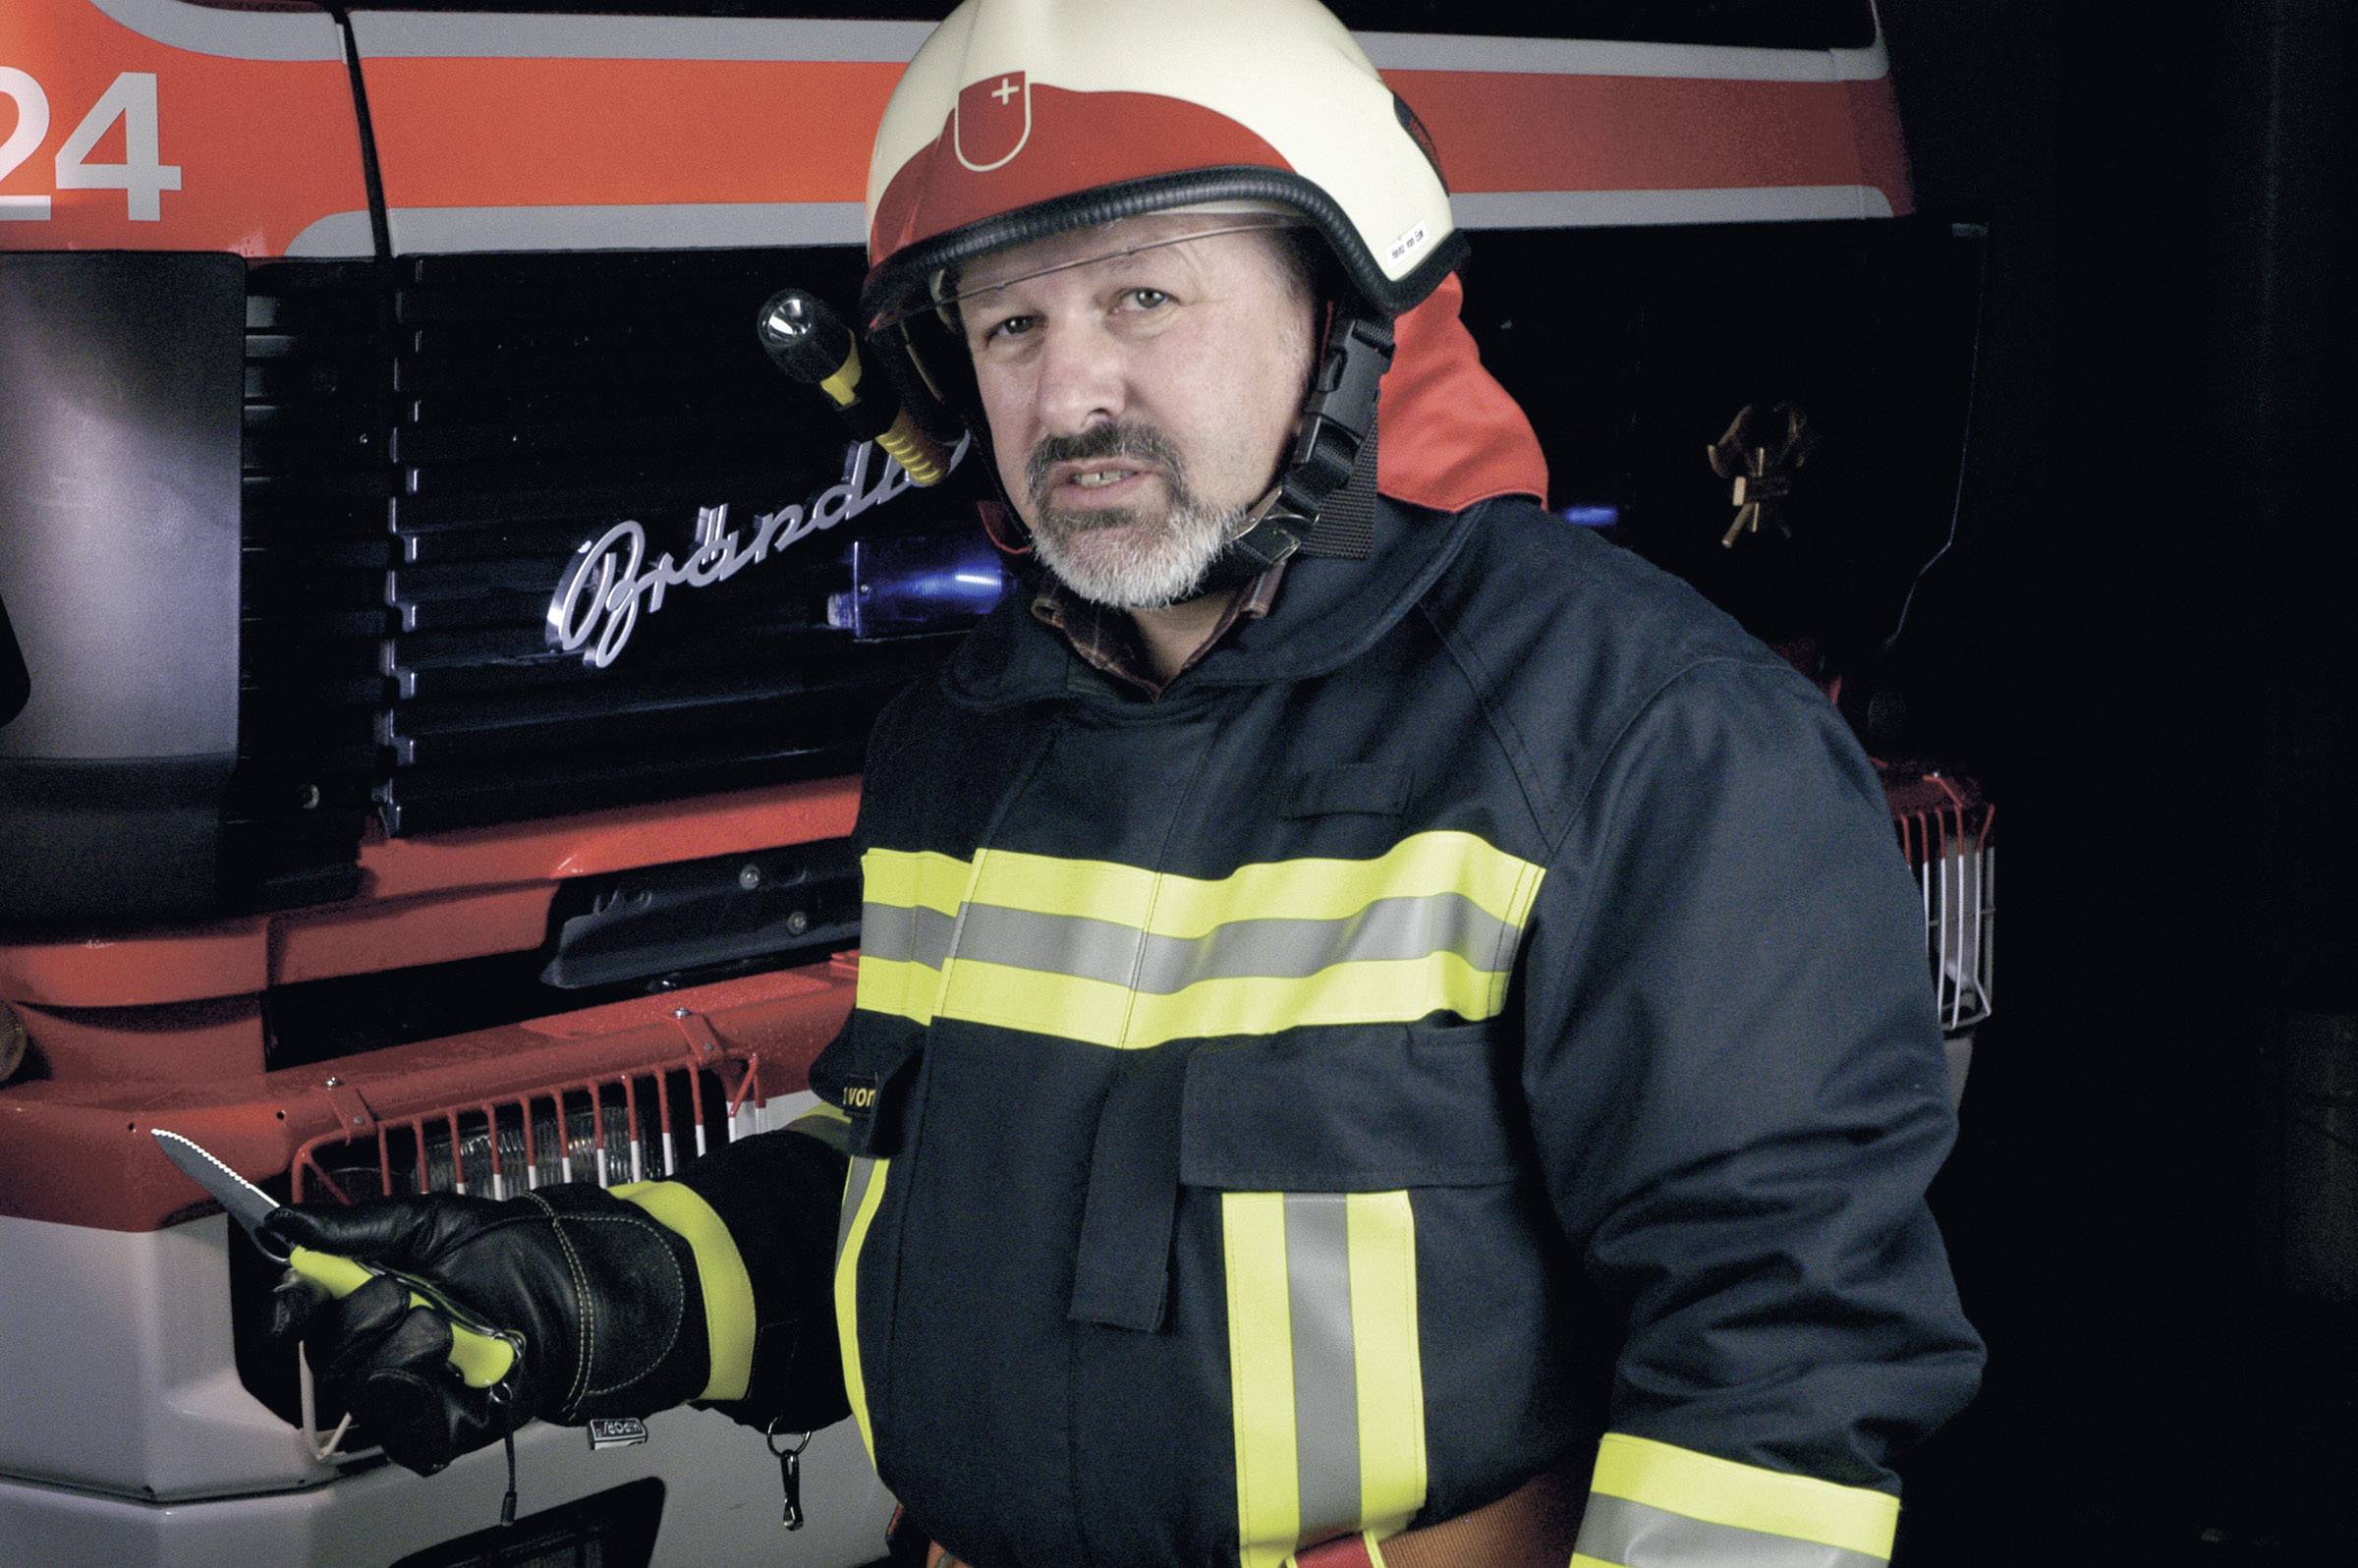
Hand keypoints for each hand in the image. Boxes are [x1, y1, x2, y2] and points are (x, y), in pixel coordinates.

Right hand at [265, 1184, 710, 1473]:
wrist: (598, 1282)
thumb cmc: (534, 1251)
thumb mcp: (438, 1222)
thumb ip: (360, 1228)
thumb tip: (287, 1226)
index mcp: (386, 1298)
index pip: (312, 1316)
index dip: (292, 1305)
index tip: (297, 1287)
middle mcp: (397, 1348)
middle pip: (328, 1355)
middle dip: (349, 1318)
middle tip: (395, 1291)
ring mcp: (424, 1392)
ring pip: (360, 1389)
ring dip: (388, 1345)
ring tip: (437, 1320)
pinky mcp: (452, 1428)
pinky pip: (404, 1424)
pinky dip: (416, 1382)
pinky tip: (447, 1350)